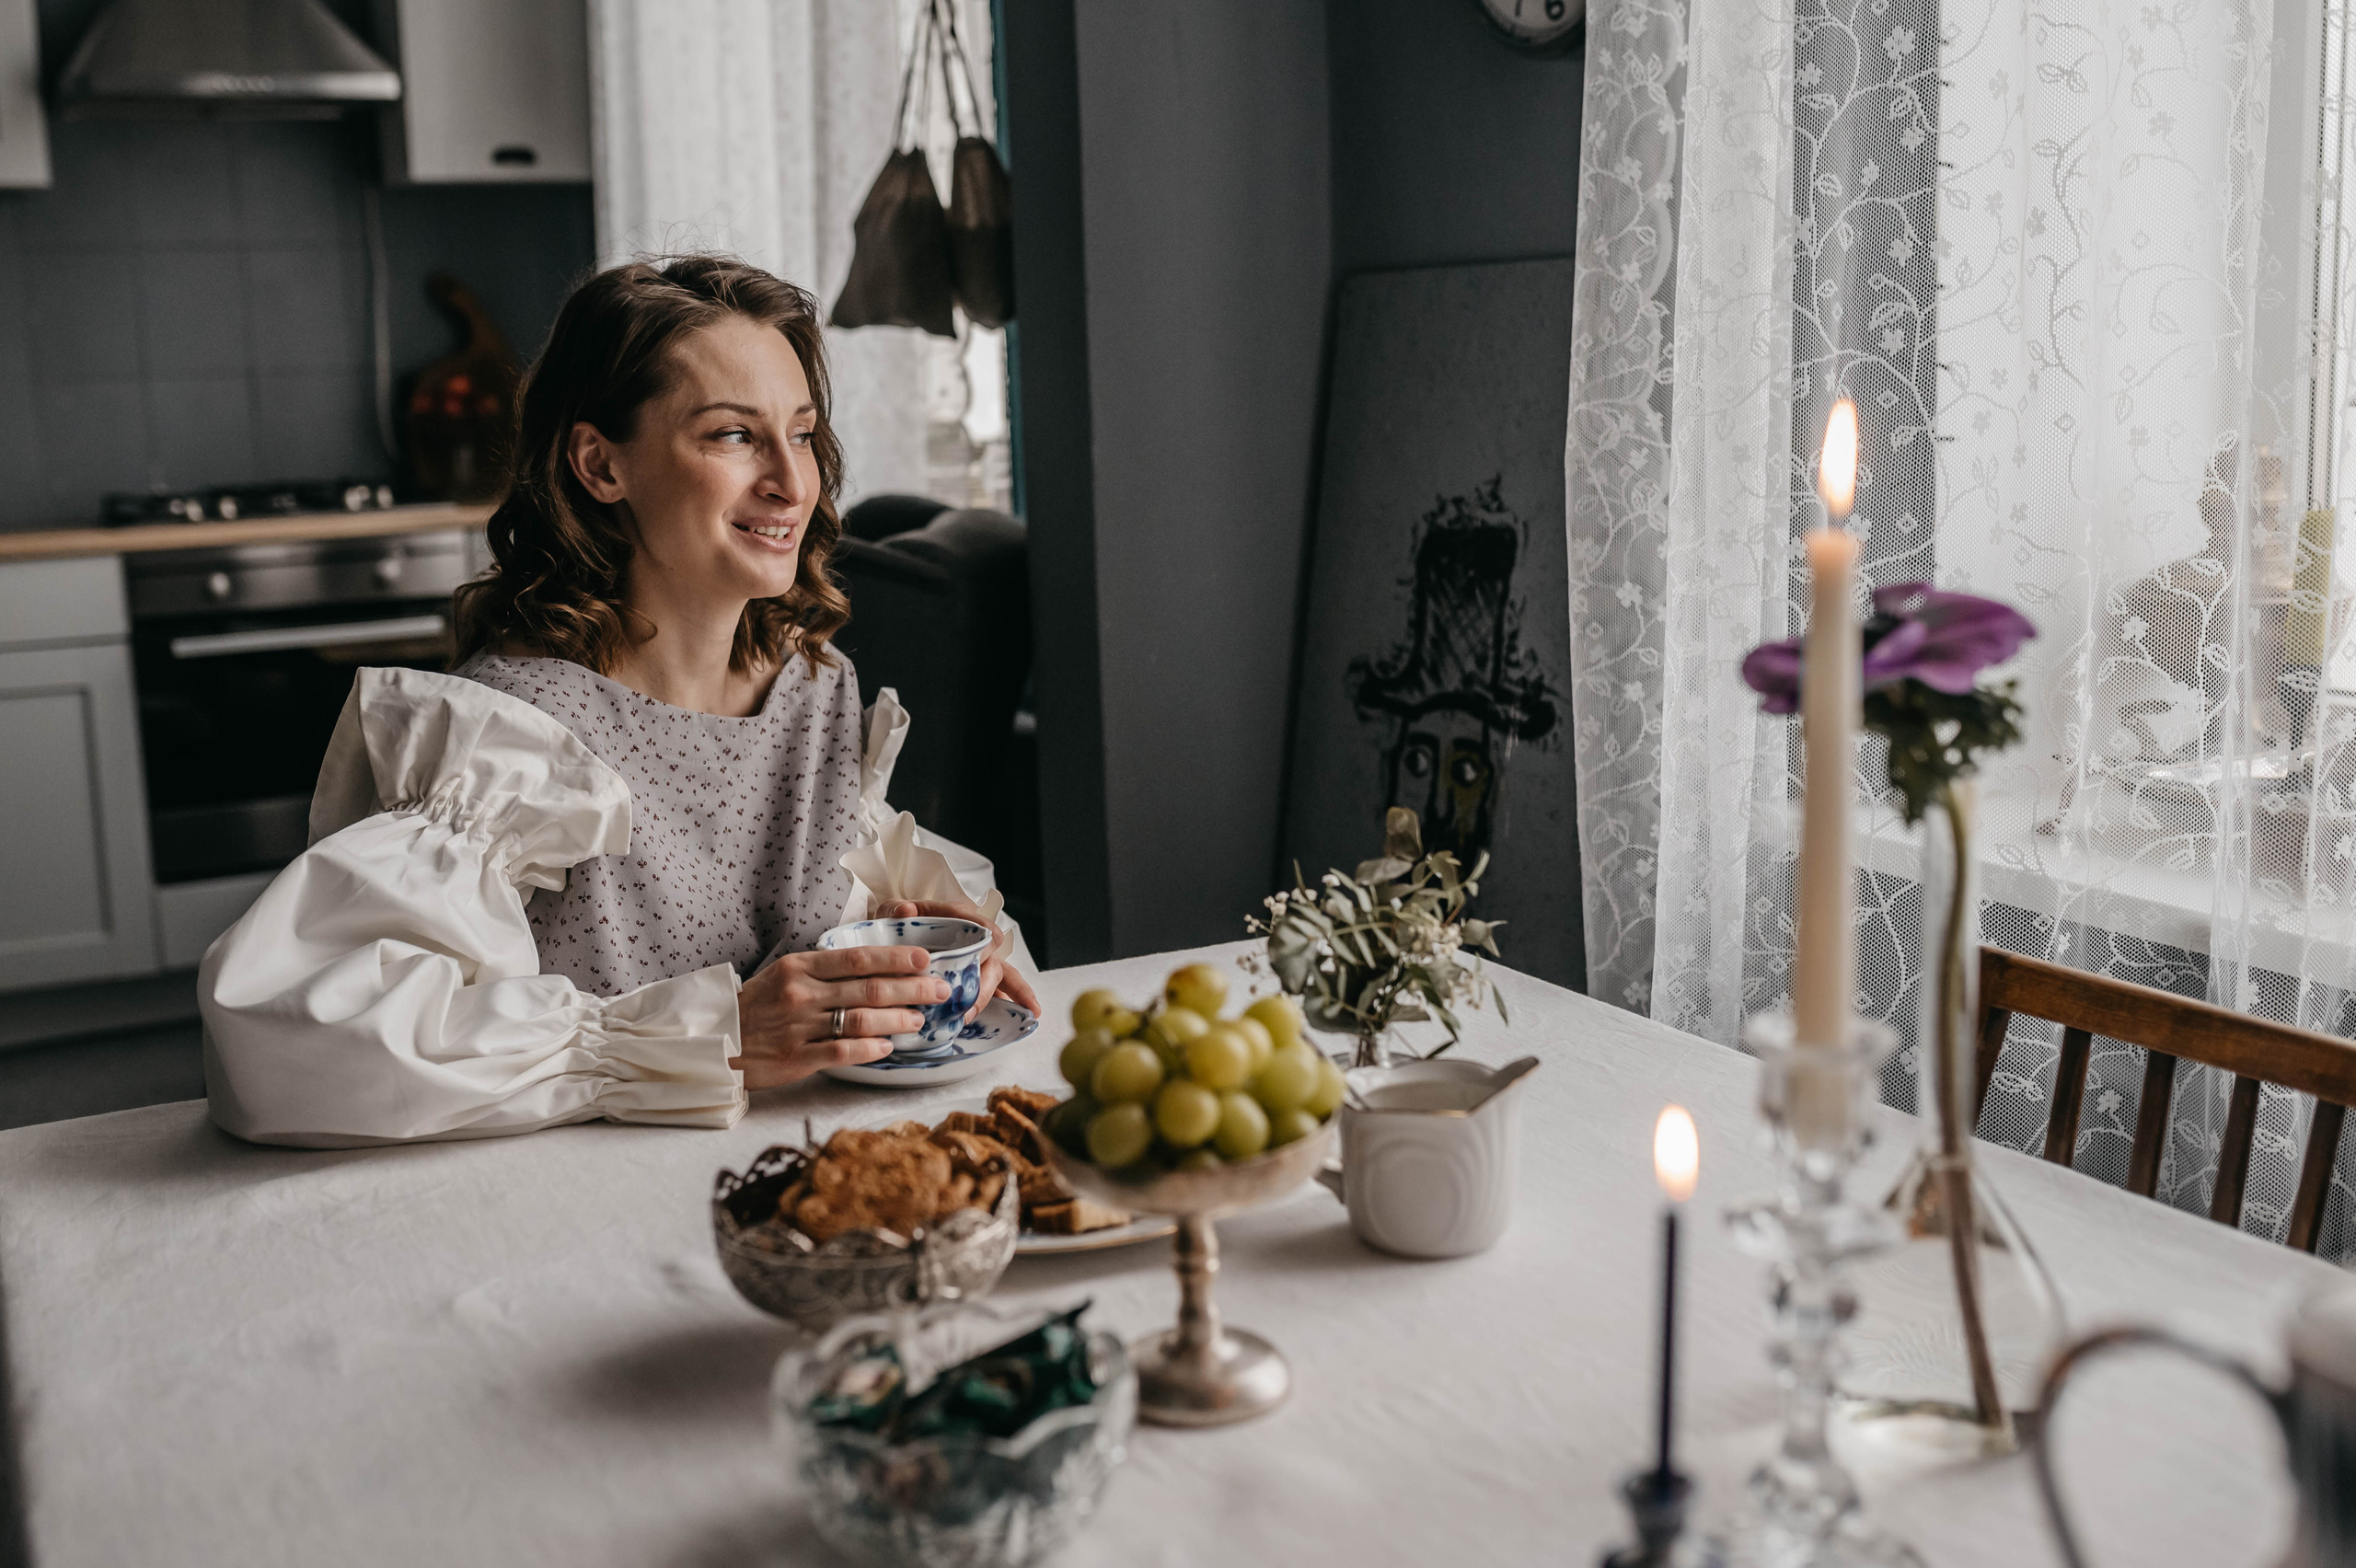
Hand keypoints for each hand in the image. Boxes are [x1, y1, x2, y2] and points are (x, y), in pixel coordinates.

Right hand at [731, 945, 949, 1089]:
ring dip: (896, 1020)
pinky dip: (869, 1048)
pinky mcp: (795, 1058)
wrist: (716, 1039)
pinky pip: (840, 1052)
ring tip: (919, 1021)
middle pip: (868, 988)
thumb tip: (876, 965)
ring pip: (859, 1020)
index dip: (896, 958)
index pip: (857, 958)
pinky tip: (888, 1047)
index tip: (925, 959)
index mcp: (800, 966)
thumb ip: (825, 970)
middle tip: (939, 990)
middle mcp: (801, 993)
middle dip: (911, 989)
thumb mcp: (786, 974)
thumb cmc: (758, 1005)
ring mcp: (798, 1026)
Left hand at [876, 898, 1041, 1019]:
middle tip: (970, 1006)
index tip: (984, 950)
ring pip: (1002, 974)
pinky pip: (999, 989)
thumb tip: (907, 909)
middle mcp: (971, 939)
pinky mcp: (973, 979)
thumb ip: (895, 911)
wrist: (887, 949)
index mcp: (955, 919)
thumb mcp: (889, 916)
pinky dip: (1012, 1000)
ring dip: (1013, 992)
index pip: (978, 925)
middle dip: (985, 983)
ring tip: (1025, 1010)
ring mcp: (975, 960)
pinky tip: (1027, 1015)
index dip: (984, 938)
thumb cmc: (893, 929)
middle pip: (992, 957)